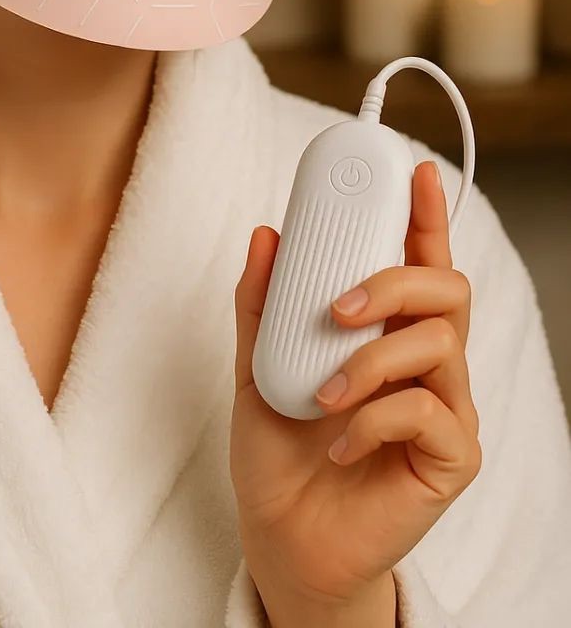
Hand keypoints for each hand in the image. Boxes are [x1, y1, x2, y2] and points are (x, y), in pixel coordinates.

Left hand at [230, 160, 481, 611]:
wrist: (281, 536)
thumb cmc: (278, 450)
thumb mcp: (255, 365)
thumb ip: (262, 303)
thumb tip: (266, 235)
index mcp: (386, 330)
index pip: (418, 261)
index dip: (425, 214)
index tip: (416, 170)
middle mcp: (425, 362)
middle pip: (446, 288)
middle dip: (394, 281)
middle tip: (336, 310)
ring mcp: (444, 408)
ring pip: (441, 343)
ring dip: (371, 360)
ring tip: (322, 395)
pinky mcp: (451, 457)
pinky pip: (430, 411)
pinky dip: (373, 419)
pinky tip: (339, 444)